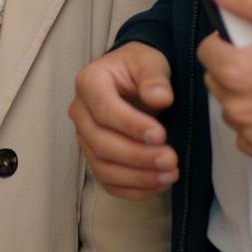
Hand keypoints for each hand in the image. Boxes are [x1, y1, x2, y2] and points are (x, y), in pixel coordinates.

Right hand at [71, 43, 176, 199]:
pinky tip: (158, 185)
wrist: (133, 78)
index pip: (104, 109)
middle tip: (170, 160)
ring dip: (137, 177)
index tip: (161, 135)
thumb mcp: (150, 61)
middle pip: (100, 143)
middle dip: (137, 156)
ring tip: (170, 175)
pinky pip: (107, 182)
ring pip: (102, 167)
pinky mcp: (95, 157)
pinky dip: (132, 190)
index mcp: (89, 82)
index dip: (131, 125)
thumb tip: (161, 98)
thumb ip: (154, 77)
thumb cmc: (139, 67)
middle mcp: (80, 112)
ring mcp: (85, 138)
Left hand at [196, 0, 251, 168]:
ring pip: (232, 111)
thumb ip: (244, 0)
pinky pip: (248, 139)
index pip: (206, 52)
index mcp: (237, 71)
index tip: (245, 44)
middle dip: (234, 70)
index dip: (224, 43)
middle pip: (217, 82)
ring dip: (246, 100)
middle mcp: (240, 106)